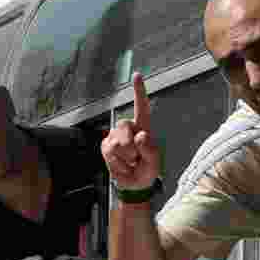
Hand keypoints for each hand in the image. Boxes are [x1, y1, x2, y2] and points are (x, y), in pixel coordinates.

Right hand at [101, 73, 160, 191]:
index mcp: (143, 127)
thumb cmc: (147, 170)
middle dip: (130, 146)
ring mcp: (114, 137)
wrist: (133, 184)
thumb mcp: (154, 162)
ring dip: (126, 158)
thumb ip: (149, 149)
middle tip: (137, 159)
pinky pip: (109, 153)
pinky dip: (118, 163)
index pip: (141, 107)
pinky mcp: (105, 146)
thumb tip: (140, 135)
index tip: (137, 75)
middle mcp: (128, 128)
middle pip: (123, 126)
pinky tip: (122, 165)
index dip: (139, 91)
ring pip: (116, 143)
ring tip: (131, 163)